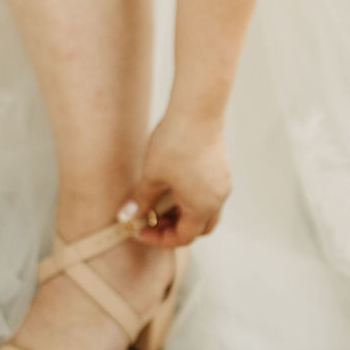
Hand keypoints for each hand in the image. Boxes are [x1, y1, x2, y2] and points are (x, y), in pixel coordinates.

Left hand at [118, 111, 231, 246]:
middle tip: (150, 220)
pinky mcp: (220, 169)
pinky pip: (207, 194)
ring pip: (203, 211)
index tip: (139, 229)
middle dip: (173, 228)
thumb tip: (128, 216)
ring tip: (158, 202)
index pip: (183, 238)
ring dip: (182, 213)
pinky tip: (171, 185)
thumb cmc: (175, 144)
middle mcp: (217, 199)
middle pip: (198, 228)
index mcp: (202, 207)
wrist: (196, 111)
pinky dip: (190, 198)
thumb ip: (141, 200)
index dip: (158, 238)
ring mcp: (222, 184)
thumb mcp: (152, 176)